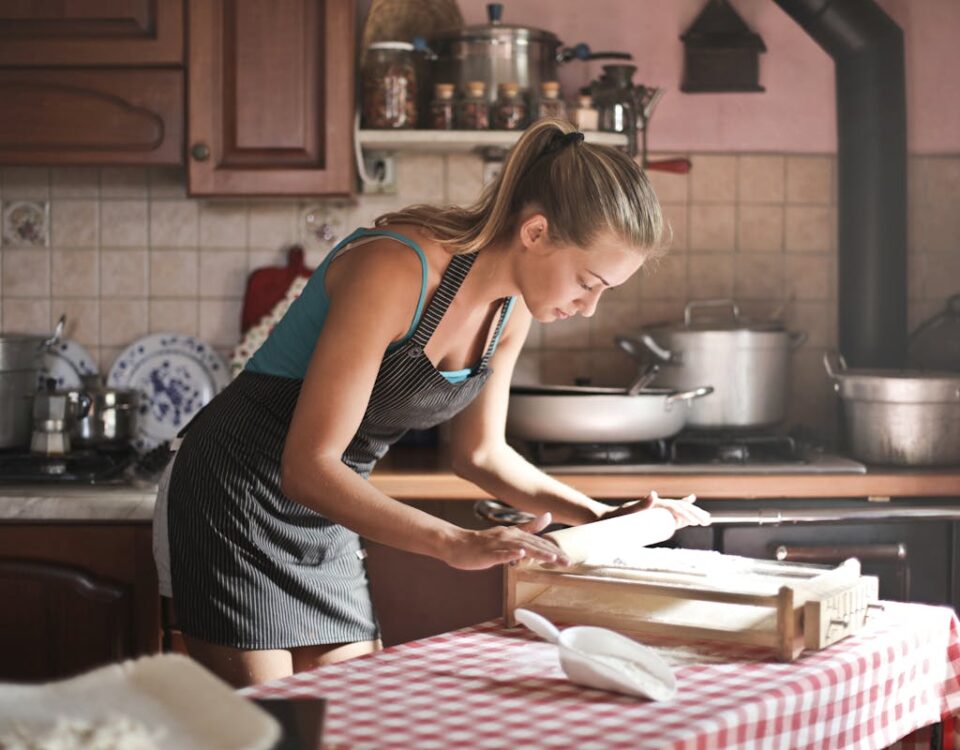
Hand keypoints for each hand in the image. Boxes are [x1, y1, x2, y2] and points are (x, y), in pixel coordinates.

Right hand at [444, 512, 572, 570]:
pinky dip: (509, 554)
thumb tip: (548, 516)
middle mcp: (509, 536)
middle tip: (568, 562)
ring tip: (551, 558)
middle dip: (552, 554)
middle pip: (534, 545)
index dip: (555, 550)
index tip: (569, 559)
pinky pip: (499, 554)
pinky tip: (519, 555)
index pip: (539, 542)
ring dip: (536, 552)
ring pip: (520, 548)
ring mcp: (497, 544)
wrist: (457, 544)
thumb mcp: (509, 534)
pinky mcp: (486, 553)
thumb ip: (529, 527)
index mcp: (515, 534)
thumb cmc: (483, 543)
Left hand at [600, 491, 709, 529]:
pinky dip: (681, 508)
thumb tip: (654, 494)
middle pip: (680, 507)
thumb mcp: (628, 511)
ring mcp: (657, 509)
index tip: (697, 521)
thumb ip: (641, 504)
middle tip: (707, 520)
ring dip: (692, 513)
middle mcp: (657, 505)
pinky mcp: (655, 514)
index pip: (675, 507)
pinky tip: (690, 501)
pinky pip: (671, 513)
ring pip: (679, 510)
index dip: (687, 513)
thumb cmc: (617, 516)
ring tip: (705, 518)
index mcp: (654, 504)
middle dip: (695, 513)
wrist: (608, 517)